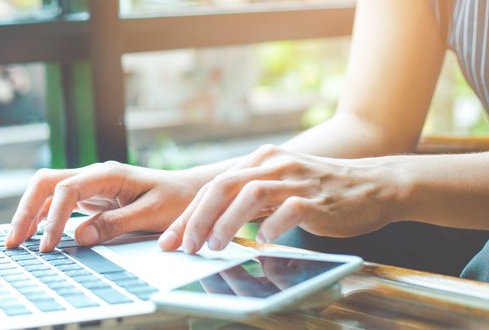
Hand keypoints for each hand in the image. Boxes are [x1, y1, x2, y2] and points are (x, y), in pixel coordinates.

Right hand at [5, 161, 201, 251]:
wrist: (191, 192)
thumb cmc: (176, 201)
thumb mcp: (150, 215)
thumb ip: (115, 224)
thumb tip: (79, 236)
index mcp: (108, 174)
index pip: (67, 190)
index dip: (53, 218)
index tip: (49, 245)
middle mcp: (94, 175)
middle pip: (46, 183)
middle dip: (25, 209)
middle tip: (13, 240)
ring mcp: (91, 184)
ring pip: (48, 191)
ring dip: (30, 213)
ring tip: (16, 241)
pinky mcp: (92, 196)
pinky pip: (59, 202)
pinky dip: (44, 217)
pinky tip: (36, 234)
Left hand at [158, 145, 398, 252]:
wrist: (375, 185)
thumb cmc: (321, 190)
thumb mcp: (279, 184)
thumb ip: (249, 196)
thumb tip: (211, 219)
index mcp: (260, 160)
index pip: (213, 186)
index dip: (189, 214)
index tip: (172, 239)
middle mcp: (274, 164)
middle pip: (223, 187)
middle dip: (197, 218)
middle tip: (185, 246)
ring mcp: (296, 179)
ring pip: (249, 194)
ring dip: (226, 222)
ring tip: (214, 246)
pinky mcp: (317, 199)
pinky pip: (287, 211)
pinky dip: (270, 227)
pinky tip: (261, 241)